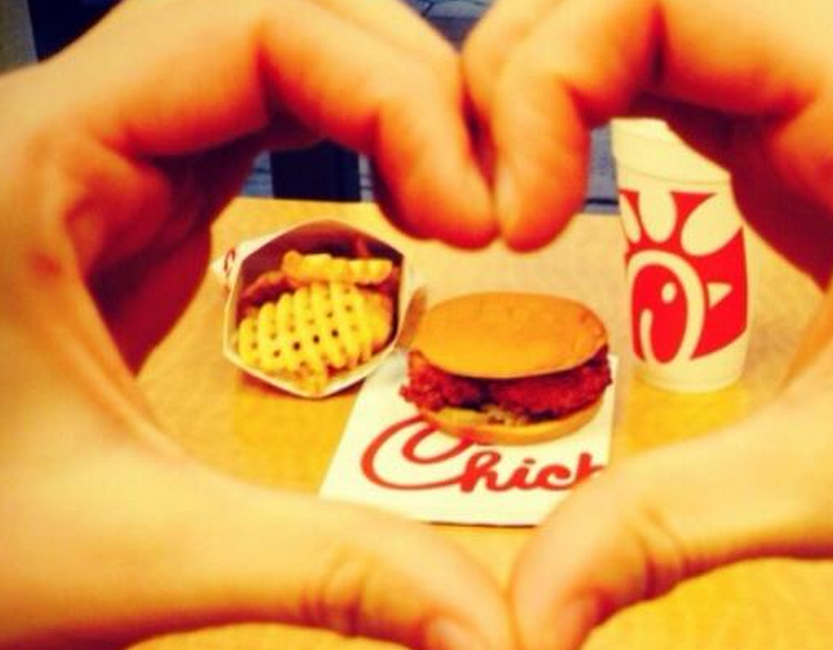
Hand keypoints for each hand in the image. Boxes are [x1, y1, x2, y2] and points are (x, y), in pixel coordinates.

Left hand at [0, 1, 508, 648]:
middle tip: (483, 191)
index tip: (474, 214)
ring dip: (375, 96)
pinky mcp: (124, 199)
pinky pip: (248, 113)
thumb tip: (486, 629)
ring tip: (451, 189)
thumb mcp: (133, 552)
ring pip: (262, 47)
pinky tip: (387, 194)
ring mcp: (95, 156)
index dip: (392, 97)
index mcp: (32, 164)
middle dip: (401, 81)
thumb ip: (328, 571)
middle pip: (267, 12)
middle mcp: (63, 129)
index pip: (251, 32)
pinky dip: (339, 133)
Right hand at [464, 0, 832, 647]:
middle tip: (488, 212)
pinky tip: (561, 192)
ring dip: (545, 94)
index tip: (513, 226)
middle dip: (522, 81)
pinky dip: (585, 116)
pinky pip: (663, 76)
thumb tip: (526, 618)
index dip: (544, 85)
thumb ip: (671, 525)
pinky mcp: (797, 134)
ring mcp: (819, 90)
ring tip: (511, 203)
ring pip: (637, 22)